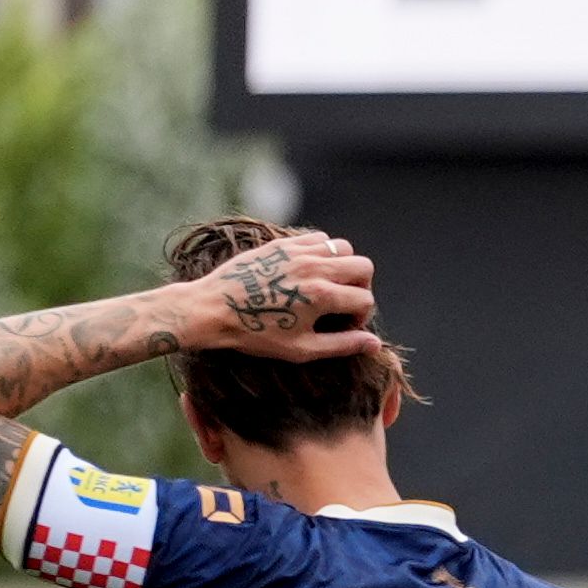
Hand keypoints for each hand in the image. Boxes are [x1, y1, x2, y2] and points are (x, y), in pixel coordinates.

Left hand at [170, 234, 379, 362]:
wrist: (211, 309)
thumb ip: (342, 345)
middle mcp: (314, 268)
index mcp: (321, 296)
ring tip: (330, 282)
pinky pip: (318, 238)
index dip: (361, 316)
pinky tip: (311, 269)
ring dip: (344, 265)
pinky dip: (323, 251)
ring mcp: (297, 253)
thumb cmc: (254, 334)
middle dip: (361, 286)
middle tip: (344, 301)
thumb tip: (376, 344)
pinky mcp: (282, 245)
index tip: (345, 325)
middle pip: (363, 266)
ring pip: (343, 247)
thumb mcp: (301, 349)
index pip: (365, 299)